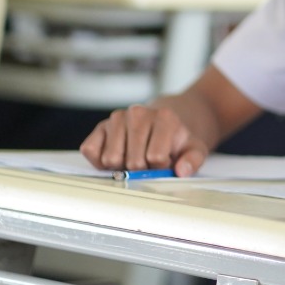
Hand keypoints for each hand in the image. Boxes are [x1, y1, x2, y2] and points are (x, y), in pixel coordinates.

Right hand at [79, 103, 209, 175]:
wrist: (162, 123)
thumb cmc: (176, 140)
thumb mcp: (194, 148)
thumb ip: (193, 159)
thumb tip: (181, 170)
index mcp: (164, 117)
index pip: (156, 158)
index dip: (160, 168)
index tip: (165, 162)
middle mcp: (138, 113)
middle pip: (133, 162)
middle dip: (141, 170)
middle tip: (148, 162)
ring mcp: (116, 118)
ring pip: (111, 159)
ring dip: (121, 166)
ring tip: (133, 157)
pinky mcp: (99, 127)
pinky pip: (90, 151)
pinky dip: (100, 161)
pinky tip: (117, 156)